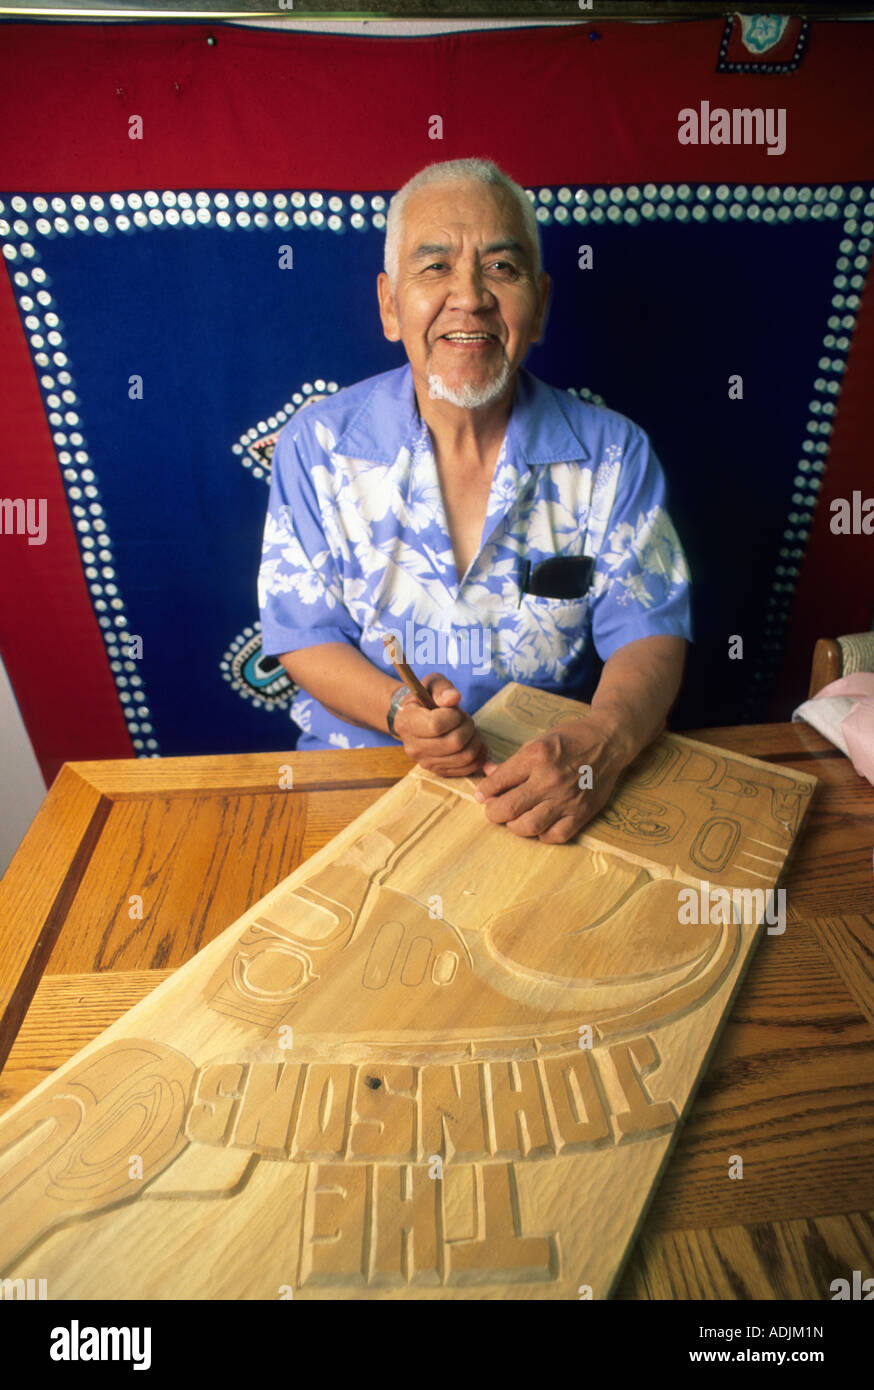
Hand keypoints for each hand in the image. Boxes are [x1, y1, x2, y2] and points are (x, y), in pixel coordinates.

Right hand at [393, 674, 487, 776]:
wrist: (415, 718)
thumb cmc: (425, 698)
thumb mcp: (431, 684)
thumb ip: (442, 688)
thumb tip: (453, 698)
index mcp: (407, 722)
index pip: (436, 725)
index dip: (453, 716)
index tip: (453, 709)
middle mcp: (413, 747)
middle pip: (454, 743)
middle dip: (468, 727)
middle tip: (465, 719)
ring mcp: (425, 762)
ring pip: (464, 757)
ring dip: (475, 740)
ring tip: (470, 730)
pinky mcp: (438, 771)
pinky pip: (467, 768)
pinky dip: (478, 755)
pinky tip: (475, 742)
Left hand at [474, 716, 629, 842]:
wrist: (608, 741)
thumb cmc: (571, 738)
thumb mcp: (538, 741)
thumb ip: (512, 762)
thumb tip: (487, 772)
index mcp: (536, 756)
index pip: (498, 782)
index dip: (484, 791)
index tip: (482, 794)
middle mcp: (549, 779)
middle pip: (508, 808)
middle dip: (493, 812)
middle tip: (494, 809)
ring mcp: (566, 799)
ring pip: (528, 826)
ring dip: (514, 826)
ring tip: (515, 818)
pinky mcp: (582, 813)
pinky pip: (554, 836)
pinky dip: (541, 834)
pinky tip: (539, 824)